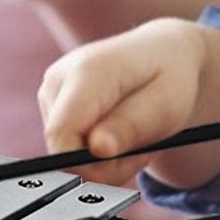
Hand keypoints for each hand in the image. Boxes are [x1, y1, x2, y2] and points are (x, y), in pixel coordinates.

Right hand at [39, 19, 219, 188]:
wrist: (164, 52)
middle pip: (62, 149)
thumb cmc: (169, 78)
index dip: (87, 166)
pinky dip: (93, 153)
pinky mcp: (50, 102)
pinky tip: (117, 134)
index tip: (127, 166)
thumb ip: (131, 127)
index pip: (61, 134)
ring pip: (63, 152)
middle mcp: (59, 77)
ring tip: (134, 138)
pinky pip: (65, 146)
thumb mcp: (166, 106)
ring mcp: (50, 89)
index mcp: (87, 71)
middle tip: (142, 152)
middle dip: (103, 166)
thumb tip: (98, 149)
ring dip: (101, 161)